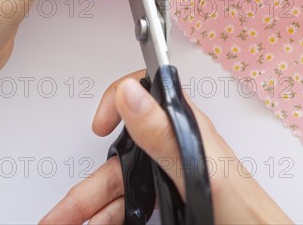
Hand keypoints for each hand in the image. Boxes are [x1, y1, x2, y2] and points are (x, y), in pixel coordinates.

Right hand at [40, 70, 292, 224]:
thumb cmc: (244, 208)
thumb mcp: (198, 167)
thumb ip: (162, 131)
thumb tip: (129, 91)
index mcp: (182, 127)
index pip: (143, 95)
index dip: (116, 101)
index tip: (99, 124)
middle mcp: (173, 146)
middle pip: (119, 159)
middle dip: (84, 187)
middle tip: (58, 214)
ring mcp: (170, 174)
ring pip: (120, 188)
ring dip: (90, 209)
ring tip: (66, 224)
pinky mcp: (172, 198)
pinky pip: (133, 206)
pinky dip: (111, 217)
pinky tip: (98, 224)